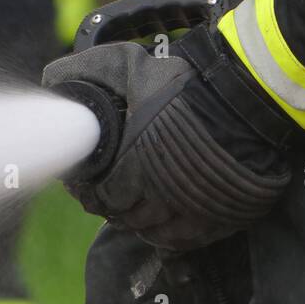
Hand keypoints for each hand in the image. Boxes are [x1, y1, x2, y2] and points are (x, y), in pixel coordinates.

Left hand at [42, 26, 291, 251]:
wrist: (250, 94)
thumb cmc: (187, 79)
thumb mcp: (128, 64)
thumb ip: (87, 74)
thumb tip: (54, 82)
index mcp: (130, 164)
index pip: (96, 195)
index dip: (87, 186)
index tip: (88, 174)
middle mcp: (156, 196)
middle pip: (120, 215)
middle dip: (110, 200)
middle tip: (113, 180)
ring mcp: (188, 212)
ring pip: (148, 229)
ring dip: (137, 214)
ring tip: (140, 192)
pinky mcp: (216, 220)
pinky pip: (179, 239)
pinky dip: (167, 229)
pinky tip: (164, 210)